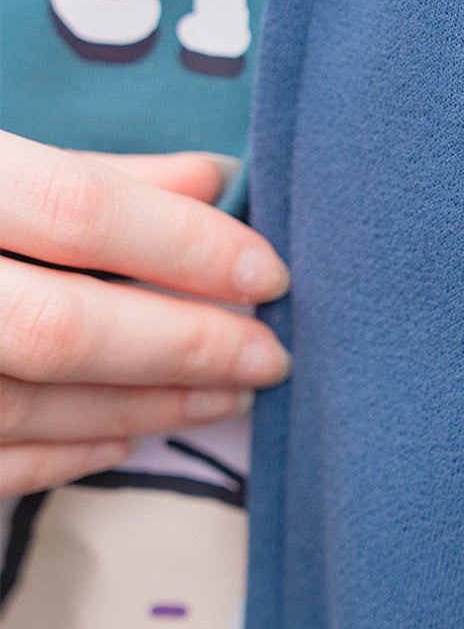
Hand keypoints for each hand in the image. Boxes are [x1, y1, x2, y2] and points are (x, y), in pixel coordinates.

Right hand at [0, 131, 289, 496]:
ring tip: (226, 396)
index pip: (76, 209)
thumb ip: (94, 174)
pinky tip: (129, 436)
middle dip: (184, 345)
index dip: (185, 244)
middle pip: (62, 325)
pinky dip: (63, 454)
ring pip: (30, 402)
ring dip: (145, 405)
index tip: (268, 273)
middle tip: (268, 355)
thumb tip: (212, 180)